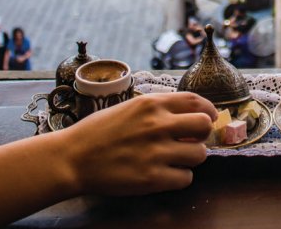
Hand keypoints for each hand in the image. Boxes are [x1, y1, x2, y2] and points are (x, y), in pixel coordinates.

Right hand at [59, 92, 216, 196]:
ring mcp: (156, 152)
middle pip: (205, 126)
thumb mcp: (129, 108)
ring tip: (174, 159)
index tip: (208, 118)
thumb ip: (157, 110)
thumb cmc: (98, 132)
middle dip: (202, 135)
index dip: (208, 111)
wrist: (72, 158)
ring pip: (200, 155)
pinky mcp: (152, 178)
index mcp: (151, 104)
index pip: (197, 101)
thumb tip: (187, 117)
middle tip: (191, 141)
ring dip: (190, 158)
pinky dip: (179, 178)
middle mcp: (157, 125)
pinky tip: (164, 174)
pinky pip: (185, 178)